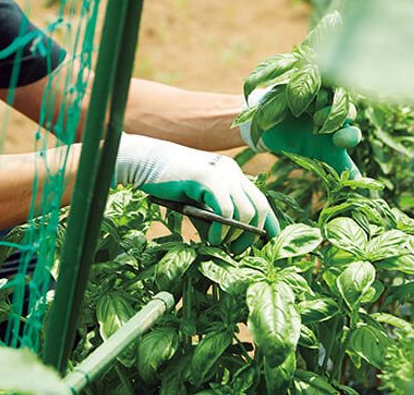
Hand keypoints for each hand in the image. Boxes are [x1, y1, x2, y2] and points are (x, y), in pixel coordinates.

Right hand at [115, 133, 278, 252]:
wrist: (144, 162)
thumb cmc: (167, 184)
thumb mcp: (196, 203)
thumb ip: (212, 219)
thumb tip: (225, 244)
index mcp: (233, 175)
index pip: (261, 201)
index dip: (269, 225)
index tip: (264, 245)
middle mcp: (232, 172)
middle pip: (261, 207)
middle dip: (252, 236)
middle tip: (236, 251)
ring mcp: (222, 173)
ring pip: (247, 212)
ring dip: (235, 236)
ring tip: (219, 245)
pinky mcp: (208, 178)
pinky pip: (226, 211)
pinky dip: (220, 230)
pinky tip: (210, 239)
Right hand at [240, 88, 362, 177]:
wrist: (269, 127)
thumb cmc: (299, 142)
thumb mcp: (320, 156)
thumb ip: (342, 168)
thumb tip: (365, 191)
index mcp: (340, 131)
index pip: (352, 133)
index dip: (348, 136)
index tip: (336, 142)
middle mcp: (335, 112)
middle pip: (346, 110)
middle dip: (339, 116)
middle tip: (323, 122)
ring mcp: (321, 97)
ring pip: (333, 94)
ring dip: (326, 101)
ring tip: (314, 107)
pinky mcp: (305, 84)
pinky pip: (314, 80)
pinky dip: (314, 86)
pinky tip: (308, 92)